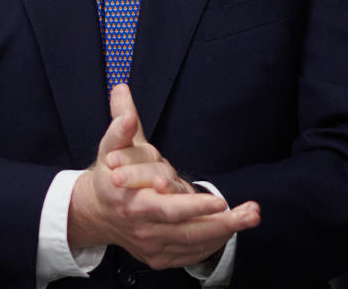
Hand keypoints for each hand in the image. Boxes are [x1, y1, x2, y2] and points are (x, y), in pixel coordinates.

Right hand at [68, 84, 260, 269]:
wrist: (96, 213)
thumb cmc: (109, 176)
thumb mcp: (110, 148)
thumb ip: (120, 124)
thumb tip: (122, 92)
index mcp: (132, 203)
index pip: (167, 208)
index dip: (194, 207)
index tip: (219, 201)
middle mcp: (143, 228)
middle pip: (187, 230)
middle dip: (221, 223)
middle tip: (248, 213)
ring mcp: (152, 245)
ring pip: (193, 243)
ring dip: (225, 231)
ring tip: (250, 216)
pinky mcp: (159, 257)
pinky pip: (191, 255)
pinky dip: (212, 244)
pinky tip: (231, 229)